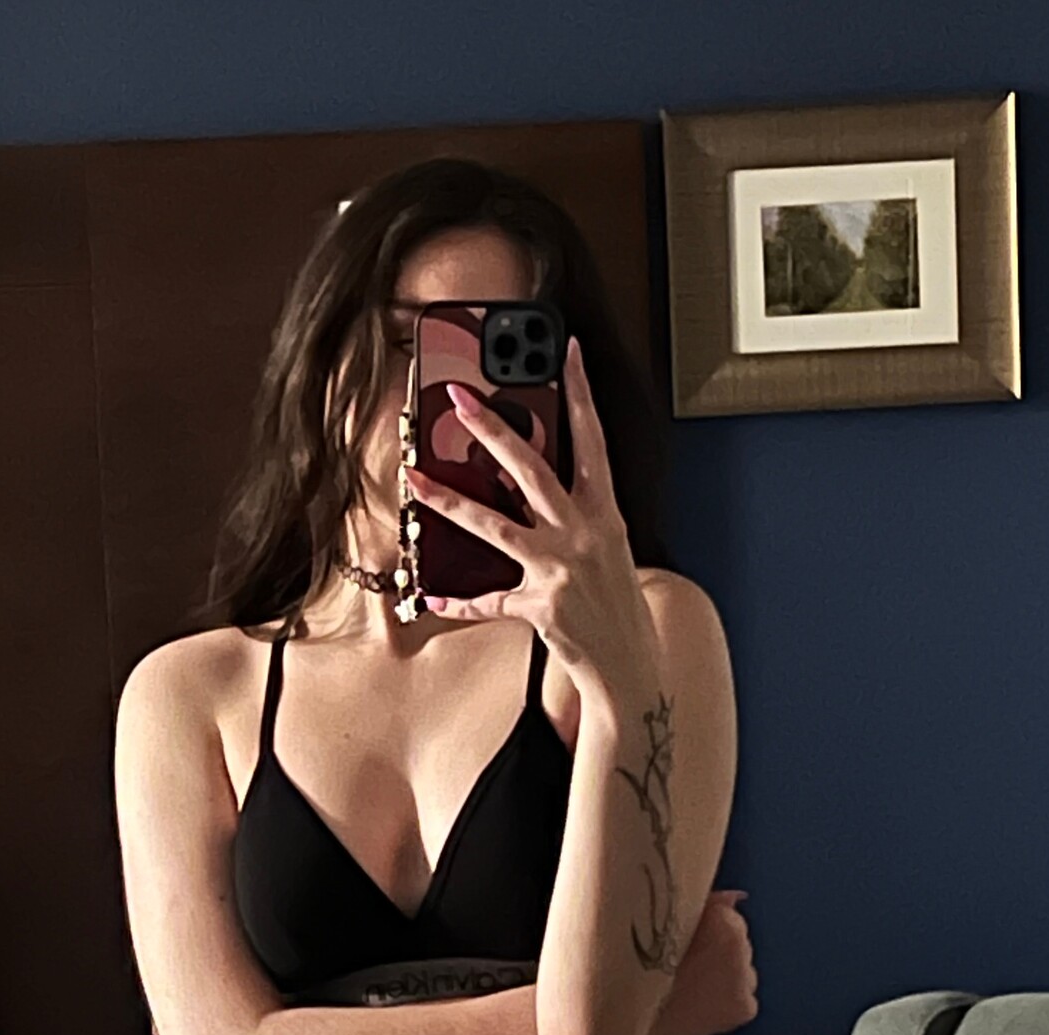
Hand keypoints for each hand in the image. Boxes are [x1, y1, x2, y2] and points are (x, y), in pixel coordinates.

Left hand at [404, 336, 651, 686]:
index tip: (564, 352)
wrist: (631, 669)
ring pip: (495, 526)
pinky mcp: (540, 608)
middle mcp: (584, 535)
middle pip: (532, 470)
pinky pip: (489, 601)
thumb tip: (524, 490)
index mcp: (605, 515)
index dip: (580, 393)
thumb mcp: (608, 552)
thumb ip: (574, 518)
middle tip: (460, 398)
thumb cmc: (616, 609)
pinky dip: (461, 602)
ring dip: (450, 501)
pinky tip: (435, 596)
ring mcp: (561, 571)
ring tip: (416, 480)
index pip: (593, 440)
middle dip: (493, 430)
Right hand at [641, 890, 757, 1034]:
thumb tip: (733, 898)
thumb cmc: (631, 968)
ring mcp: (745, 982)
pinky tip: (695, 1004)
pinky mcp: (744, 1008)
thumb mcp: (658, 926)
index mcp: (721, 923)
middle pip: (734, 940)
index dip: (702, 926)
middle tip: (678, 965)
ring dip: (721, 974)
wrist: (622, 1021)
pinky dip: (724, 1000)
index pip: (724, 913)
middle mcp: (741, 951)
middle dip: (714, 949)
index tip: (678, 940)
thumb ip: (699, 906)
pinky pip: (741, 996)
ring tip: (684, 986)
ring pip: (739, 968)